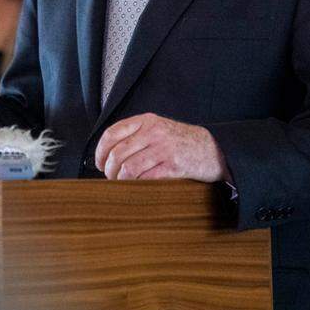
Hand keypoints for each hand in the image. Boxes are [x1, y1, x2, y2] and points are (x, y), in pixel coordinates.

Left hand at [95, 113, 228, 181]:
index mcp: (146, 121)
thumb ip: (136, 135)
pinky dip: (137, 185)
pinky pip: (146, 178)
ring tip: (122, 184)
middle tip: (110, 177)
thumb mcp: (158, 128)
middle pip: (117, 153)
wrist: (211, 149)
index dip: (100, 151)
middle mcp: (153, 132)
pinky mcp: (173, 166)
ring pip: (129, 168)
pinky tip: (137, 187)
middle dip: (109, 170)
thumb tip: (108, 154)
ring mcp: (163, 149)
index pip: (112, 133)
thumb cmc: (180, 141)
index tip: (99, 163)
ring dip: (121, 180)